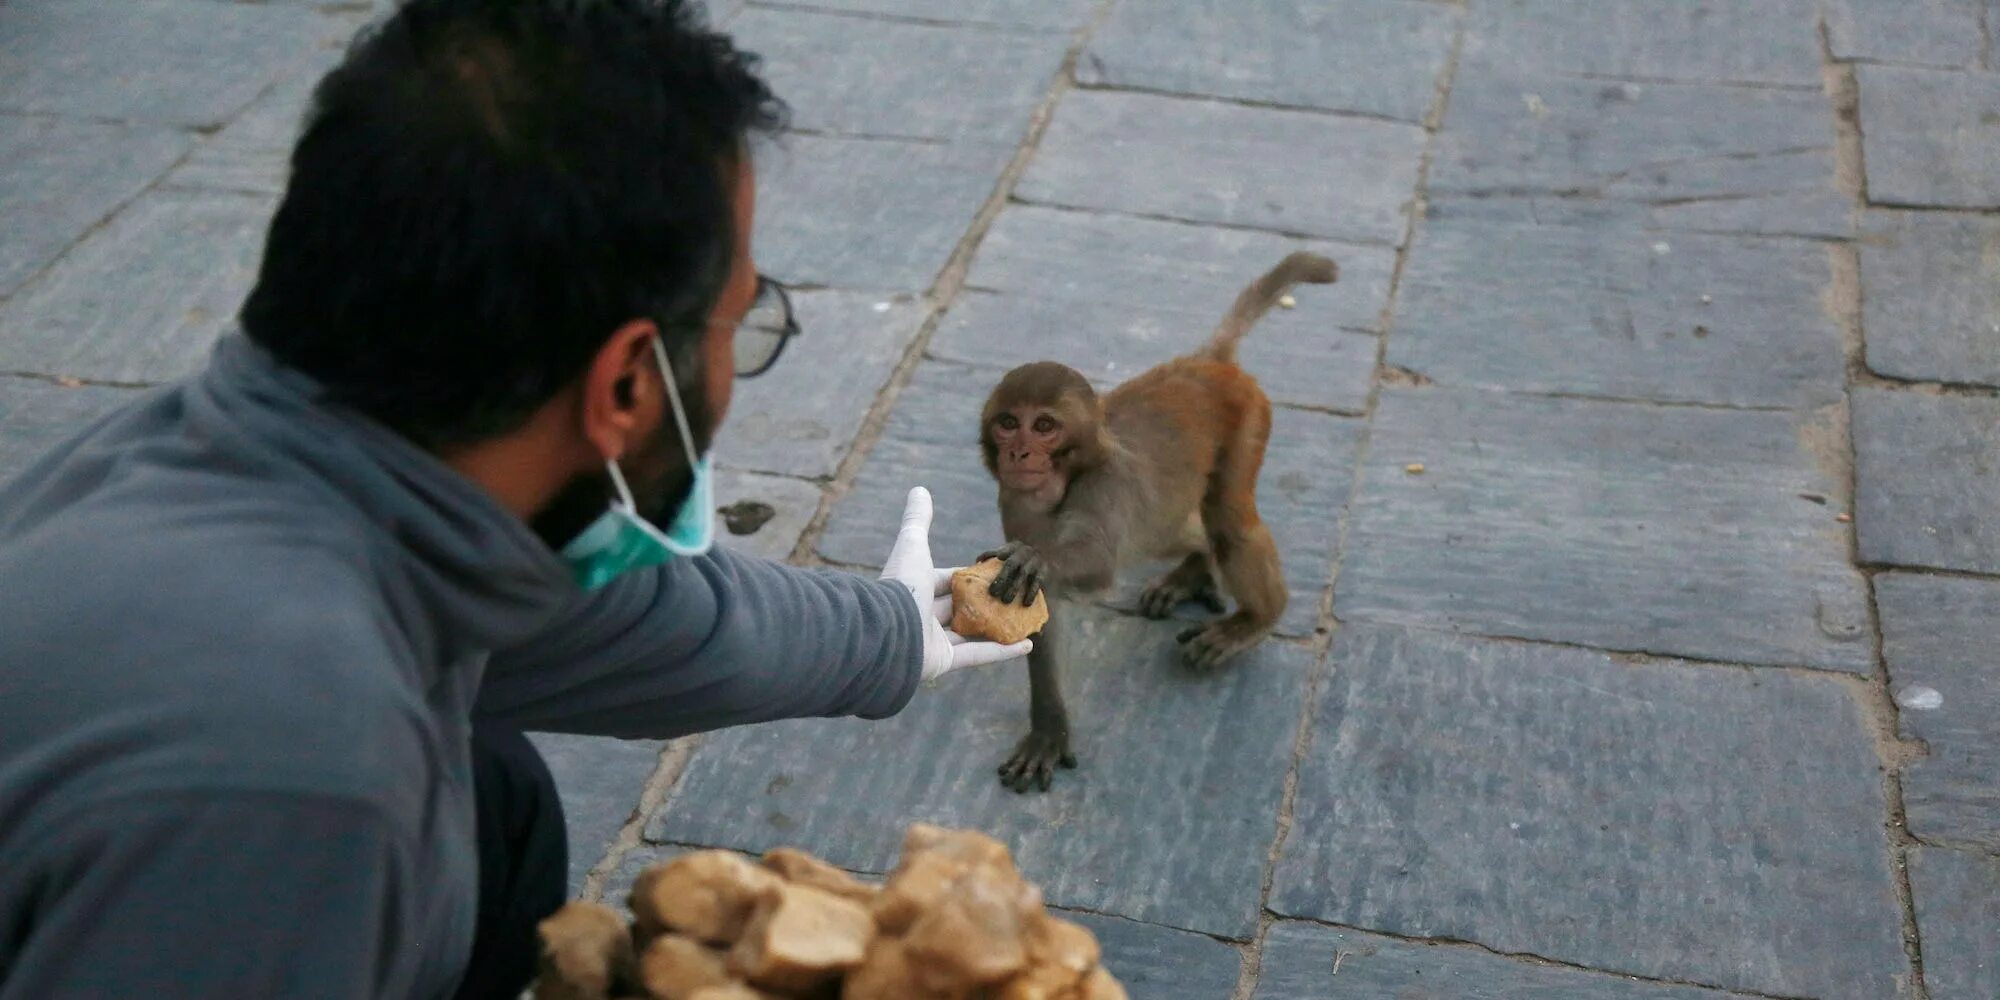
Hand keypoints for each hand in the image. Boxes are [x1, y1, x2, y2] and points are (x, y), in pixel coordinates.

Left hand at [880, 487, 1031, 680]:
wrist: (886, 632)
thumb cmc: (901, 585)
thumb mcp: (913, 545)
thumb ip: (917, 519)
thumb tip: (920, 488)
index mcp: (915, 589)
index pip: (947, 580)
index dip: (971, 575)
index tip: (997, 570)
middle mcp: (922, 616)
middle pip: (962, 607)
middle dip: (989, 601)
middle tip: (1016, 593)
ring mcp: (933, 641)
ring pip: (973, 632)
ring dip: (1000, 626)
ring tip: (1027, 619)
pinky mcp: (943, 662)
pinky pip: (978, 655)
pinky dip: (1003, 651)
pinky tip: (1028, 645)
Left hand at [976, 540, 1047, 606]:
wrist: (1046, 552)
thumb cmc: (1018, 557)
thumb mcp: (1008, 551)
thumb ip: (993, 555)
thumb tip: (976, 563)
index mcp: (1014, 547)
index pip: (1005, 549)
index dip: (999, 553)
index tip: (998, 558)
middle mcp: (1025, 552)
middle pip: (1011, 564)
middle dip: (1002, 577)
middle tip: (993, 592)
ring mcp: (1035, 562)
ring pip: (1023, 574)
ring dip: (1014, 587)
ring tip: (1005, 600)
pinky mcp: (1043, 573)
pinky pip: (1037, 583)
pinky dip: (1031, 593)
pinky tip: (1026, 603)